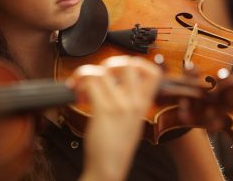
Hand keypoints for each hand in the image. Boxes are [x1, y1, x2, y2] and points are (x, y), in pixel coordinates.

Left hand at [71, 56, 161, 180]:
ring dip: (88, 73)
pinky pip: (91, 84)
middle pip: (129, 64)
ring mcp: (119, 106)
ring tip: (83, 84)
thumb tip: (117, 82)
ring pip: (104, 71)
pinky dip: (80, 84)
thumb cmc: (117, 147)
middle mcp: (133, 103)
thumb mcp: (133, 121)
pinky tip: (78, 94)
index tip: (125, 66)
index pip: (154, 73)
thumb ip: (129, 101)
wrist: (109, 169)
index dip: (139, 63)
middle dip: (110, 63)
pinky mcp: (103, 111)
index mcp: (143, 105)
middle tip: (101, 74)